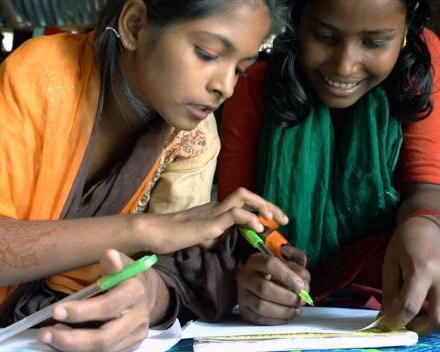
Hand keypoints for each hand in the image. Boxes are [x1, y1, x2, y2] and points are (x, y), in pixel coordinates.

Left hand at [38, 249, 155, 351]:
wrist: (146, 295)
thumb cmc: (126, 277)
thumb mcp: (121, 264)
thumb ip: (113, 263)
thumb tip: (109, 255)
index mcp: (135, 293)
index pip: (108, 307)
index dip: (82, 312)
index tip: (55, 310)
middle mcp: (138, 319)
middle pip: (105, 338)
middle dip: (72, 339)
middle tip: (45, 333)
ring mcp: (134, 337)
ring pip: (102, 350)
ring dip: (71, 347)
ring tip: (49, 337)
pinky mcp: (129, 347)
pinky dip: (78, 351)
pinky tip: (60, 344)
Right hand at [143, 187, 288, 253]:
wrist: (156, 233)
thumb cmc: (174, 237)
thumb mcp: (202, 239)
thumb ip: (216, 238)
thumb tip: (227, 246)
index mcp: (216, 210)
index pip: (244, 202)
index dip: (261, 208)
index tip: (275, 221)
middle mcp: (217, 206)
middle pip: (247, 194)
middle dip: (268, 205)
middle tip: (283, 220)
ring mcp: (214, 211)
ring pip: (243, 196)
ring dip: (262, 206)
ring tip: (274, 220)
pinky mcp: (210, 221)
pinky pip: (234, 213)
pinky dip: (249, 218)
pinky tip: (258, 228)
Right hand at [237, 245, 310, 324]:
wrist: (258, 281)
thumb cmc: (277, 273)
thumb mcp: (289, 264)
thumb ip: (298, 270)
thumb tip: (303, 284)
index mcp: (256, 260)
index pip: (270, 264)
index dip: (287, 276)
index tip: (301, 286)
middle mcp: (245, 276)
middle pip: (264, 288)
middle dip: (287, 297)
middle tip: (301, 300)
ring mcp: (242, 294)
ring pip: (261, 306)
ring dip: (283, 310)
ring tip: (297, 310)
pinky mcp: (244, 311)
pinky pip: (259, 319)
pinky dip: (276, 320)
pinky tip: (288, 316)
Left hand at [377, 217, 439, 333]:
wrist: (429, 228)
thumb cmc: (405, 245)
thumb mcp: (390, 265)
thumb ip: (389, 294)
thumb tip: (386, 319)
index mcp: (422, 269)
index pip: (410, 306)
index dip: (396, 321)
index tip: (388, 325)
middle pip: (439, 320)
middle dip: (420, 328)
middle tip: (409, 321)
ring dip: (437, 327)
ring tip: (424, 315)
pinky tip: (439, 311)